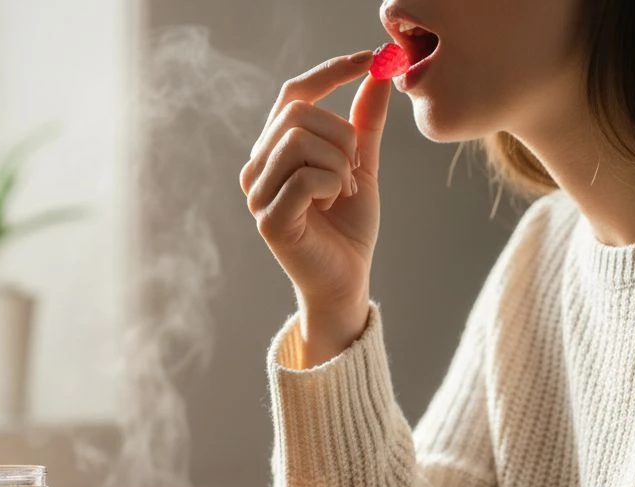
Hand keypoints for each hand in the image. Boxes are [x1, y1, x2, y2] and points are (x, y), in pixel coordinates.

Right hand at [240, 53, 392, 365]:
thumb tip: (377, 74)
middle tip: (354, 166)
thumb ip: (365, 123)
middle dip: (341, 134)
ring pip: (300, 142)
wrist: (346, 279)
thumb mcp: (360, 166)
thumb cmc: (348, 228)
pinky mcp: (269, 220)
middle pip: (298, 114)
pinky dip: (331, 185)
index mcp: (273, 151)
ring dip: (338, 162)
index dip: (330, 72)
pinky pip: (305, 178)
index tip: (368, 59)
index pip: (293, 94)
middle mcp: (256, 169)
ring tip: (343, 189)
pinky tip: (332, 204)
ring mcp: (257, 195)